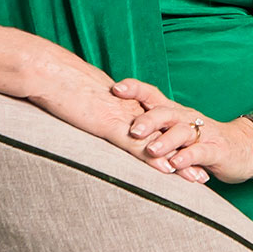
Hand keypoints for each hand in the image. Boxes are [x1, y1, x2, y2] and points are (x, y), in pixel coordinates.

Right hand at [24, 56, 209, 183]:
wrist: (49, 72)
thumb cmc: (59, 84)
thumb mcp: (83, 98)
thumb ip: (94, 110)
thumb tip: (95, 118)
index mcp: (124, 103)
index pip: (156, 125)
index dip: (173, 141)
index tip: (188, 154)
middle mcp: (129, 109)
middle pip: (165, 135)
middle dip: (185, 154)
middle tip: (203, 172)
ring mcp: (122, 116)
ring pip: (158, 142)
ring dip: (178, 162)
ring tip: (197, 179)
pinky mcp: (110, 124)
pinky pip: (137, 144)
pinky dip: (154, 159)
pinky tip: (167, 171)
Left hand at [112, 78, 252, 183]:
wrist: (245, 149)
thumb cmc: (203, 140)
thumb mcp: (176, 132)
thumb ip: (153, 130)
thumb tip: (114, 125)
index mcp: (175, 112)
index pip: (153, 95)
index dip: (135, 89)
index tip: (116, 88)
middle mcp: (188, 118)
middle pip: (166, 113)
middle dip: (148, 120)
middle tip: (132, 130)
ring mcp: (203, 134)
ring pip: (182, 132)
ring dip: (166, 141)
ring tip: (152, 150)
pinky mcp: (216, 150)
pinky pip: (201, 152)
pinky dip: (188, 157)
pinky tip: (177, 163)